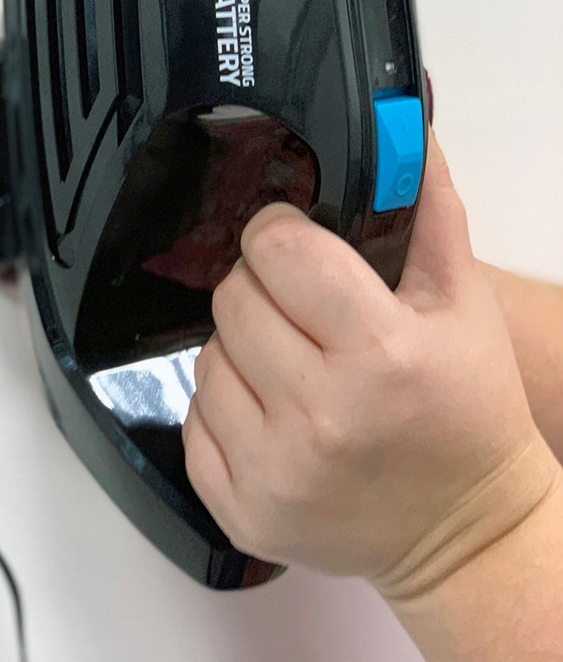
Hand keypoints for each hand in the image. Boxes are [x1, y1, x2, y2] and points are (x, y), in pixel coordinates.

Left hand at [183, 135, 559, 599]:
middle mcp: (320, 415)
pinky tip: (273, 411)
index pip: (277, 250)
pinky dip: (225, 407)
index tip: (294, 242)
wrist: (467, 534)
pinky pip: (193, 421)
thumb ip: (429, 210)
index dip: (279, 233)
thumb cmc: (468, 413)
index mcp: (380, 353)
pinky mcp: (243, 510)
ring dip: (240, 349)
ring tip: (290, 362)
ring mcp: (274, 470)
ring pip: (205, 357)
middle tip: (298, 308)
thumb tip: (403, 127)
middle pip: (233, 299)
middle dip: (260, 289)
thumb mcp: (464, 305)